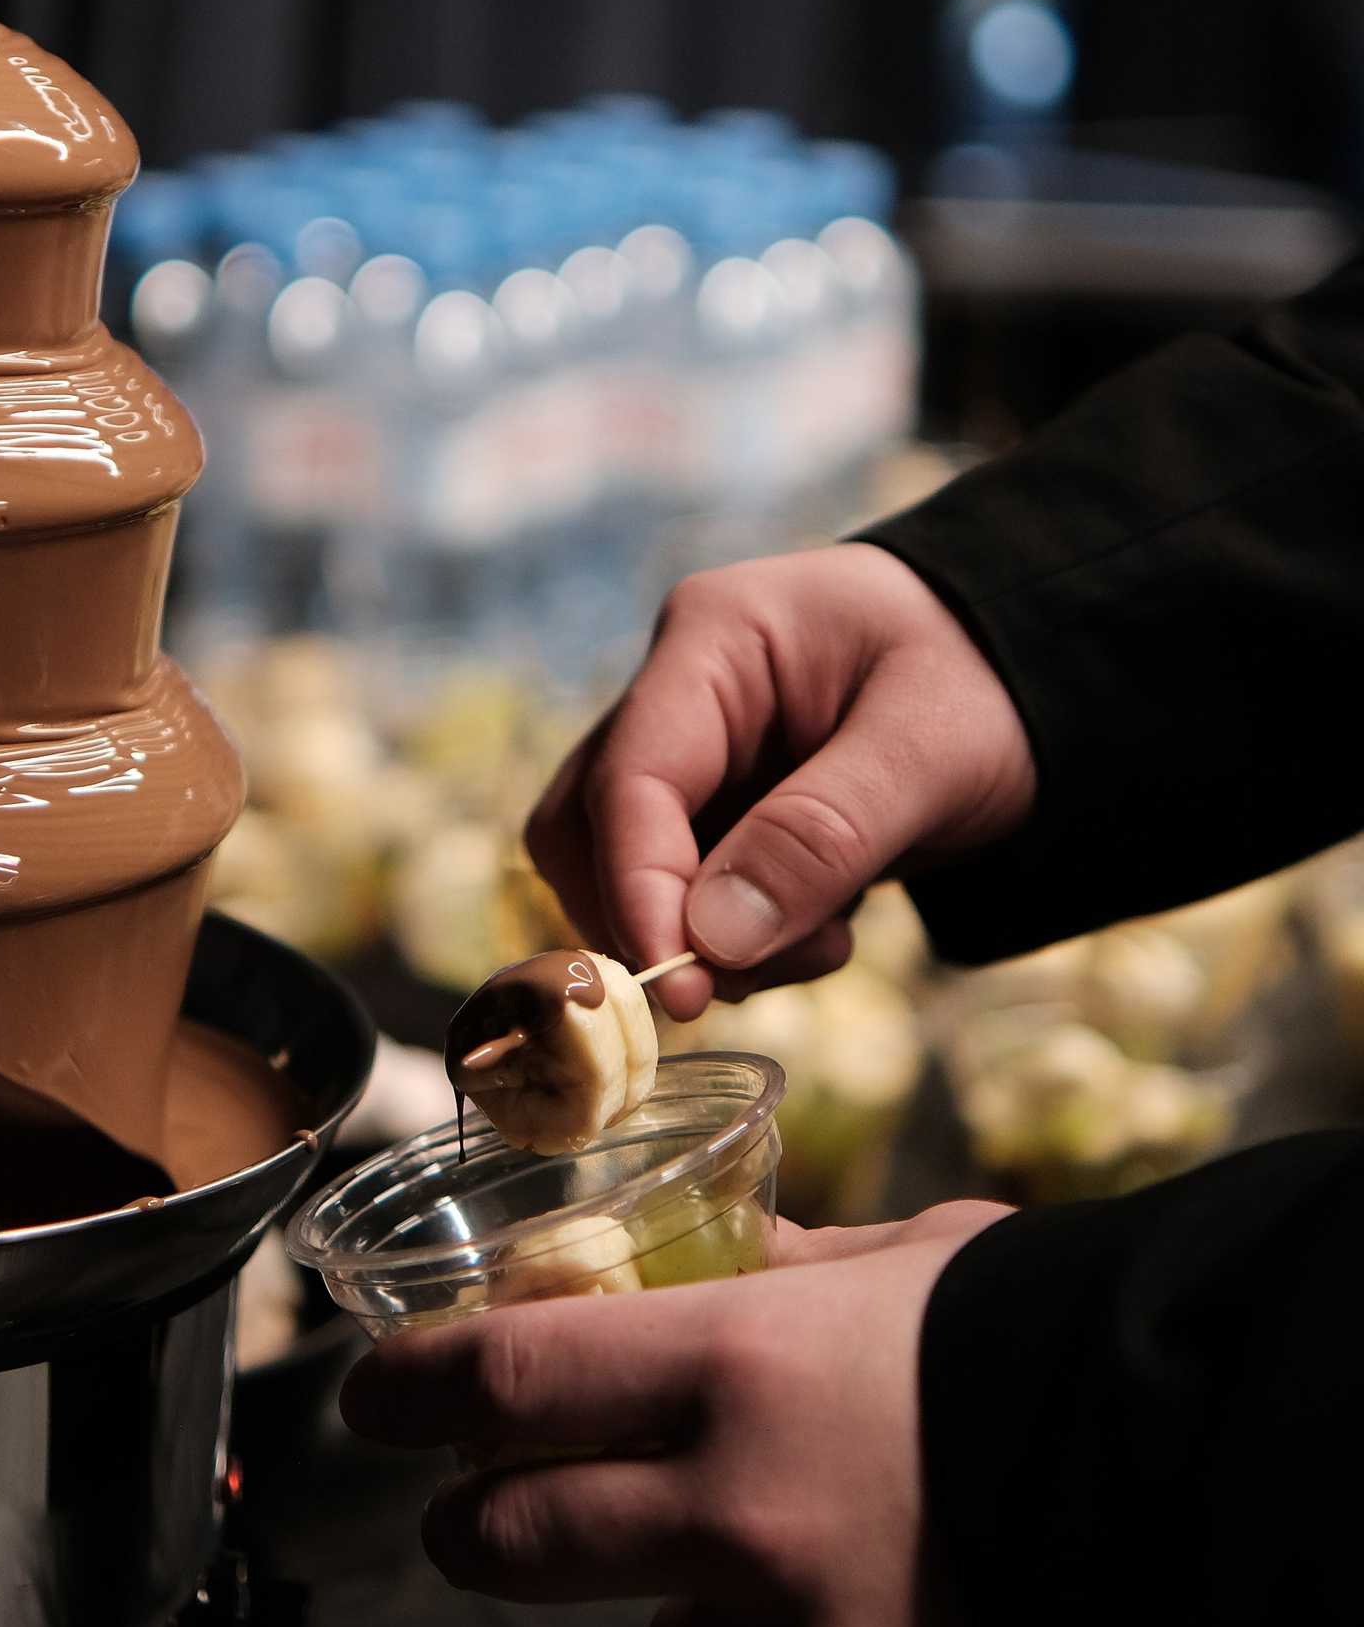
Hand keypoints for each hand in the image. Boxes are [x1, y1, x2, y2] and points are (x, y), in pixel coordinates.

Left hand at [340, 1205, 1021, 1626]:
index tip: (377, 1395)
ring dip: (692, 1606)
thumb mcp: (915, 1265)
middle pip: (517, 1540)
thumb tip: (736, 1253)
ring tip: (796, 1558)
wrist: (1201, 1494)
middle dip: (478, 1527)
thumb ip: (800, 1270)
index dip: (413, 1390)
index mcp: (733, 1366)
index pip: (504, 1379)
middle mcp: (734, 1510)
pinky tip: (898, 1622)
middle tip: (481, 1515)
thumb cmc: (1052, 1352)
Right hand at [528, 544, 1035, 1013]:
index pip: (631, 776)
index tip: (680, 989)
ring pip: (621, 873)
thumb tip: (712, 939)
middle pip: (586, 828)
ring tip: (823, 947)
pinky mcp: (716, 814)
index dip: (639, 888)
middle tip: (748, 978)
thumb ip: (823, 835)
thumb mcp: (932, 748)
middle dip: (655, 922)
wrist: (1039, 681)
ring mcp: (693, 756)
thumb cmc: (989, 680)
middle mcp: (679, 693)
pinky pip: (682, 898)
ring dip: (702, 942)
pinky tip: (824, 932)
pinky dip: (737, 942)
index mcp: (716, 637)